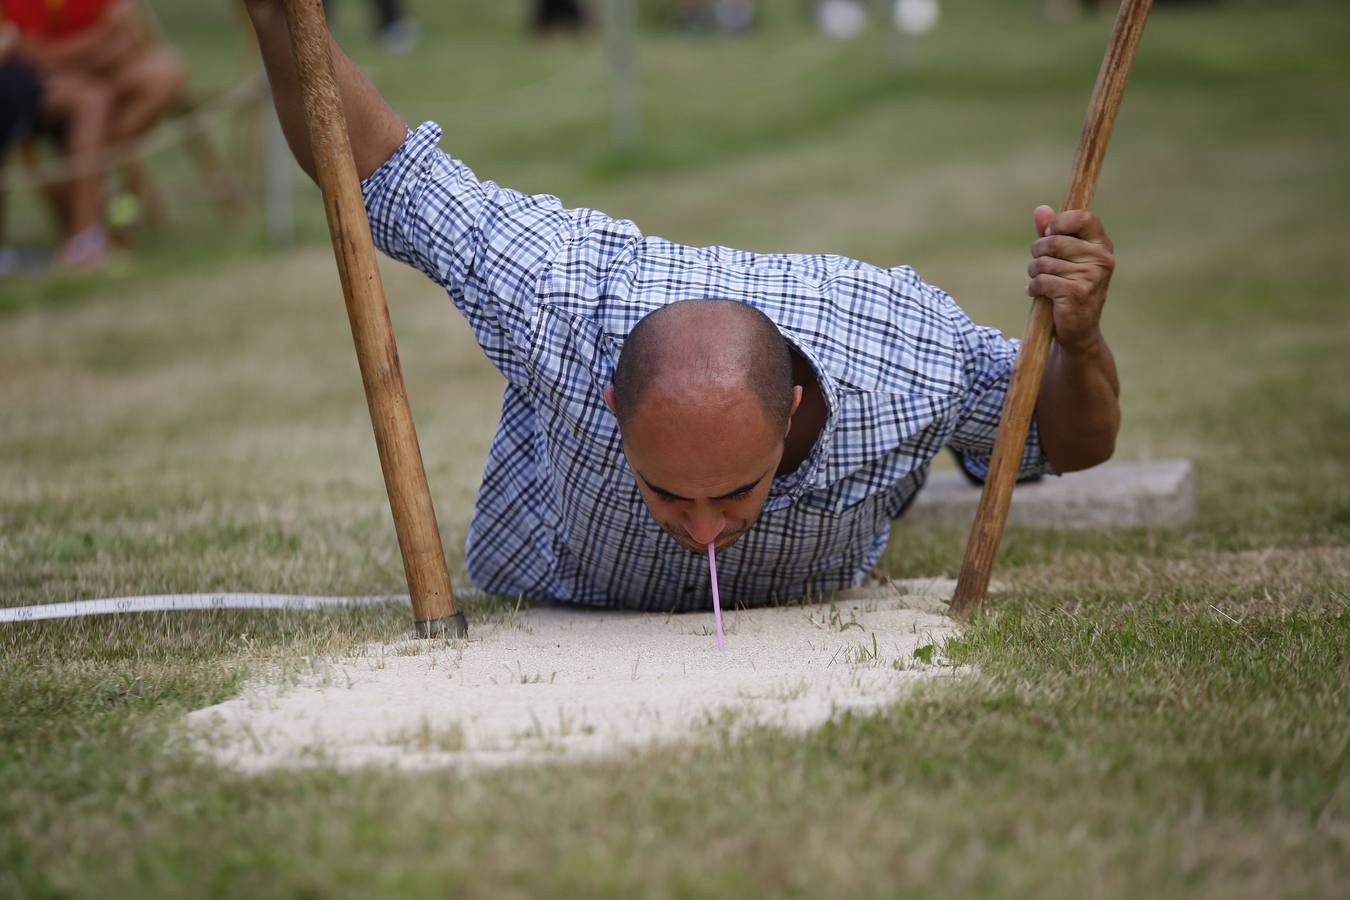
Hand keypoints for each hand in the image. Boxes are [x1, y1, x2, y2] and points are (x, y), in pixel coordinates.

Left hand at [1026, 204, 1114, 354]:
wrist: (1079, 330)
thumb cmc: (1069, 288)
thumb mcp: (1063, 258)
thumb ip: (1052, 232)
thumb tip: (1041, 210)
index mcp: (1101, 245)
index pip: (1082, 217)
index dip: (1059, 223)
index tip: (1050, 234)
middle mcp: (1101, 259)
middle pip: (1054, 241)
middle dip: (1038, 252)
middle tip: (1039, 264)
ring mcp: (1091, 277)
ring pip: (1044, 262)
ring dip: (1034, 272)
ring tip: (1040, 282)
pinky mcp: (1076, 294)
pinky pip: (1042, 281)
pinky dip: (1034, 288)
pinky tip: (1037, 294)